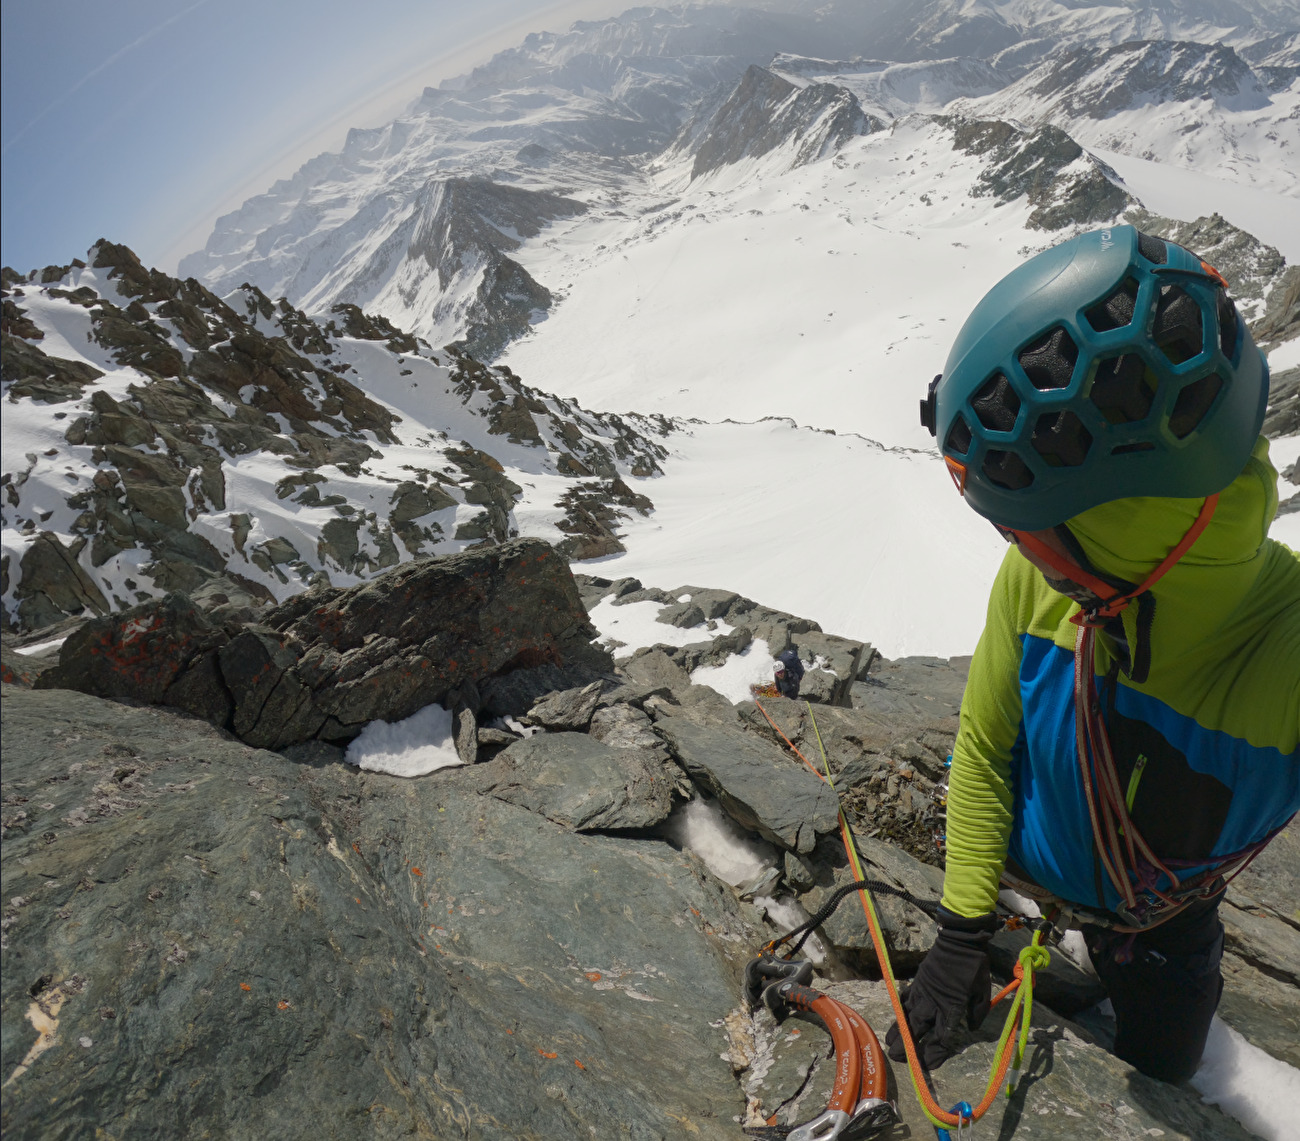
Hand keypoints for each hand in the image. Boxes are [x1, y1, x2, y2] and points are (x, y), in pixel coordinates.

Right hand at [885, 913, 995, 1068]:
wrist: (959, 942)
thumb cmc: (974, 967)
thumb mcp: (982, 992)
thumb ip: (977, 1012)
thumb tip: (971, 1028)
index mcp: (951, 1007)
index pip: (941, 1037)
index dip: (934, 1053)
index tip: (928, 1064)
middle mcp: (933, 1003)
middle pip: (917, 1029)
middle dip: (906, 1045)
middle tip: (896, 1057)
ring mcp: (923, 991)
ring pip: (906, 1014)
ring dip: (897, 1029)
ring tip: (888, 1041)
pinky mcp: (917, 981)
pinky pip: (906, 997)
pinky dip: (900, 1006)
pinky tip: (897, 1014)